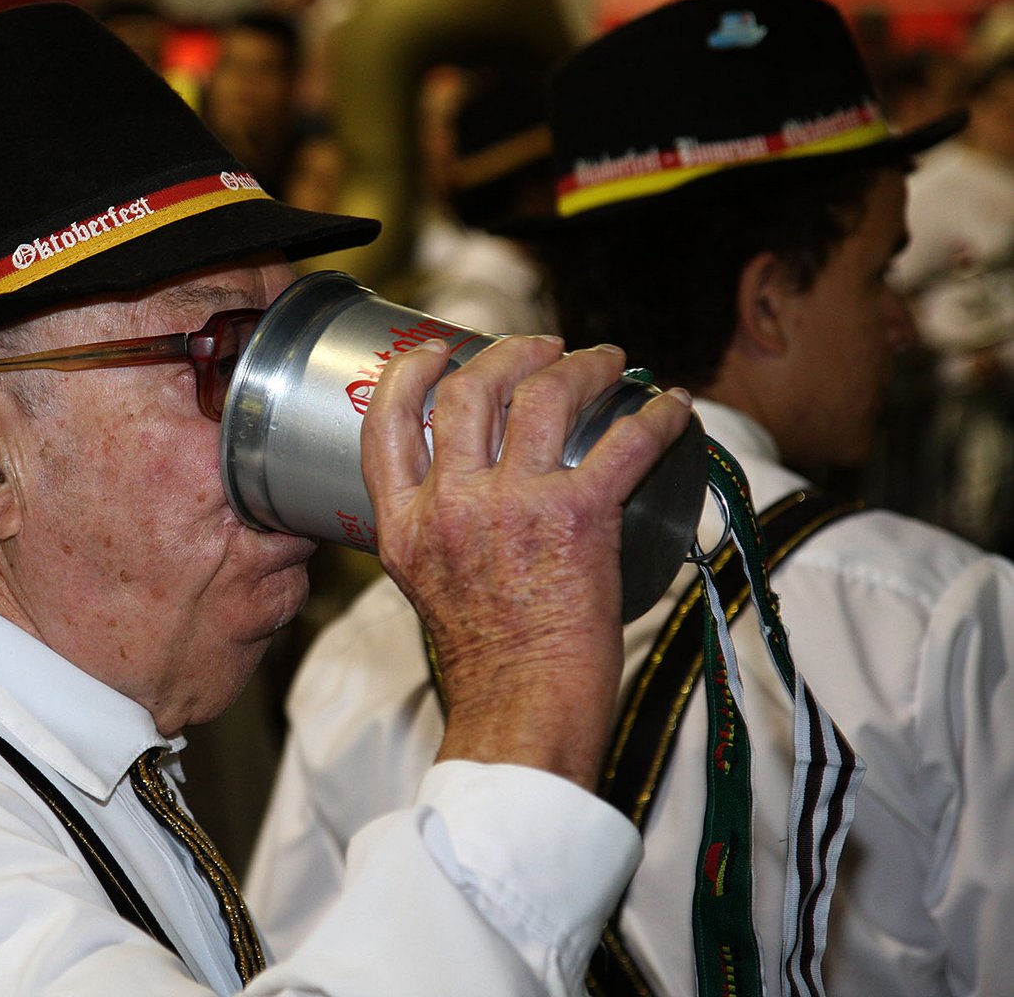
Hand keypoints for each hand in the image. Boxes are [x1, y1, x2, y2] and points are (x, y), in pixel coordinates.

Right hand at [360, 335, 692, 789]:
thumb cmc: (486, 664)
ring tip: (606, 360)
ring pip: (542, 395)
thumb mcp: (426, 585)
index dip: (414, 371)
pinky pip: (622, 444)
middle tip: (545, 348)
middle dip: (512, 353)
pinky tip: (671, 408)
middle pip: (472, 390)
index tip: (441, 350)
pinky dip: (654, 418)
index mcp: (403, 523)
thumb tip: (470, 492)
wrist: (521, 712)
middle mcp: (449, 504)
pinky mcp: (577, 517)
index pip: (389, 421)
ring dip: (581, 366)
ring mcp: (511, 506)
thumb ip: (435, 530)